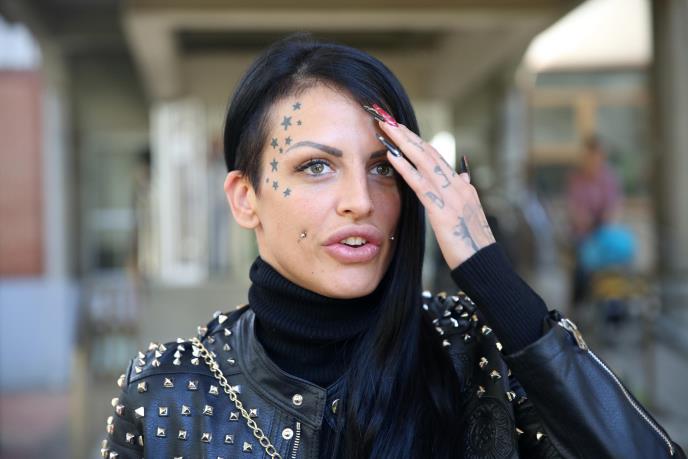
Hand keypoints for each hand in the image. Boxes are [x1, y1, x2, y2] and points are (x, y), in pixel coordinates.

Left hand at [378, 120, 495, 269]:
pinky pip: (420, 184)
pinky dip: (405, 167)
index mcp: (462, 186)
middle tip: (388, 118)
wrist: (483, 262)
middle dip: (407, 134)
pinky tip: (392, 155)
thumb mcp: (470, 212)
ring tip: (386, 128)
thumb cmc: (472, 243)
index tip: (401, 128)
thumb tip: (463, 176)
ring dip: (402, 142)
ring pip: (423, 161)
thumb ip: (465, 191)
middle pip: (428, 152)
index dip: (417, 141)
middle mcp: (457, 185)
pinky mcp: (442, 210)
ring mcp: (451, 196)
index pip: (436, 156)